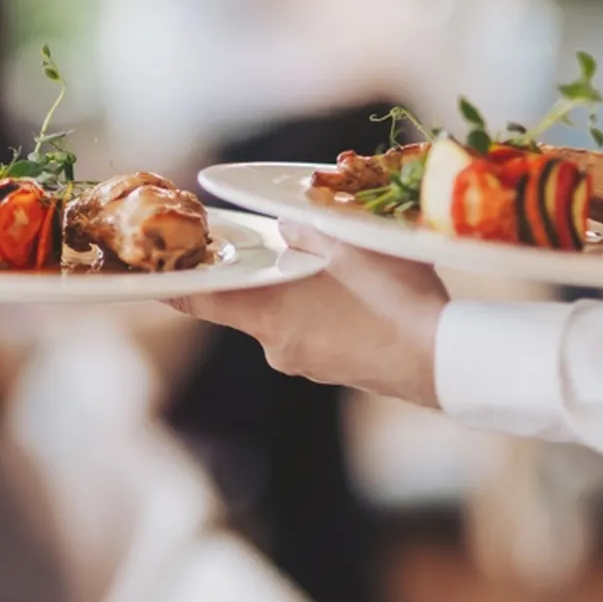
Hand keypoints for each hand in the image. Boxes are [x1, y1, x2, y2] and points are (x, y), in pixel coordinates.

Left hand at [170, 221, 449, 407]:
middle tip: (283, 244)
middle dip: (264, 275)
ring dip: (303, 292)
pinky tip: (364, 296)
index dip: (174, 284)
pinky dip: (328, 312)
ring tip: (343, 268)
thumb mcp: (349, 245)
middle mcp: (276, 347)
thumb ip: (307, 232)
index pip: (199, 301)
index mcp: (267, 314)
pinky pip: (318, 334)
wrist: (445, 362)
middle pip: (250, 305)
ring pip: (289, 318)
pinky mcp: (337, 372)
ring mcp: (308, 365)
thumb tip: (285, 229)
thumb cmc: (392, 297)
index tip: (157, 272)